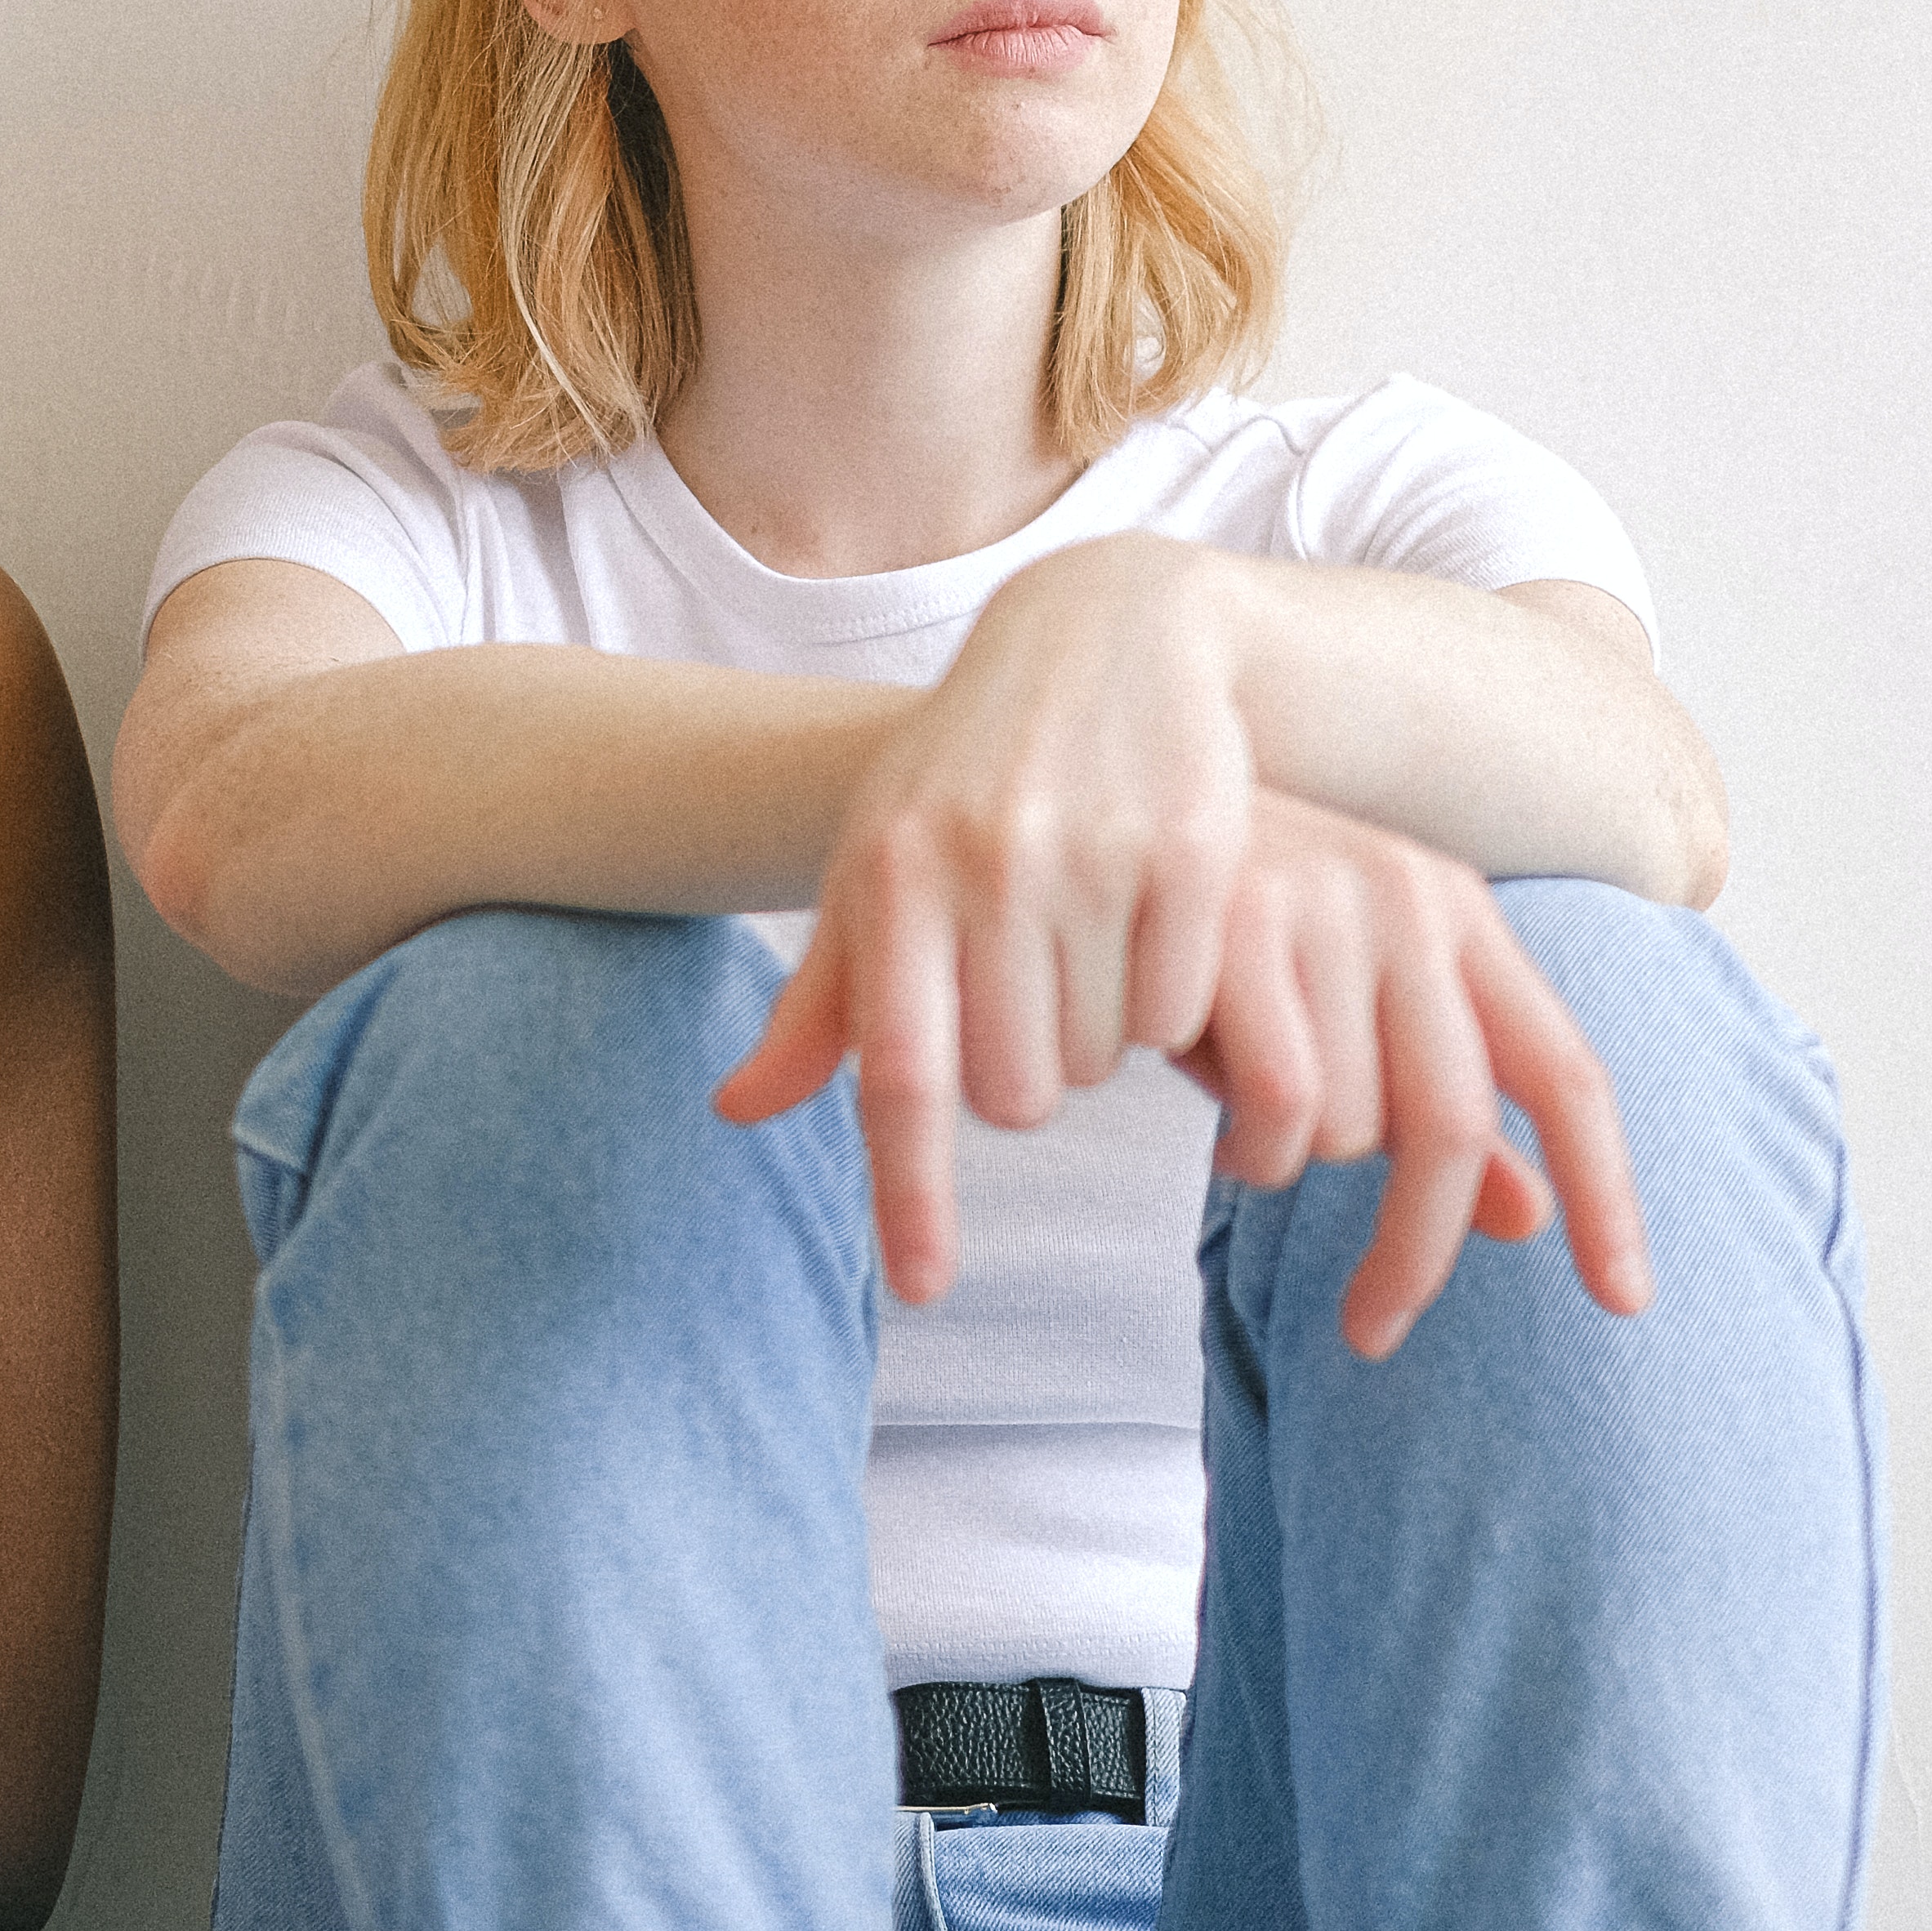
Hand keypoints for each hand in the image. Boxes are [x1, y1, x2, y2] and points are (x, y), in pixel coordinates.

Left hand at [708, 539, 1647, 1351]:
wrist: (1101, 641)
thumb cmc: (965, 780)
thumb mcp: (877, 868)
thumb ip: (822, 1002)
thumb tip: (737, 1111)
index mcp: (890, 877)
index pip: (897, 1074)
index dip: (911, 1193)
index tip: (924, 1290)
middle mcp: (983, 863)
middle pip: (1017, 1091)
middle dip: (1029, 1073)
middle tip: (1038, 998)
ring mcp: (1092, 852)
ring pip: (1107, 1058)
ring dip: (1102, 1036)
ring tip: (1091, 946)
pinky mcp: (1194, 847)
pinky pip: (1187, 1006)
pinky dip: (1175, 998)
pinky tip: (1154, 931)